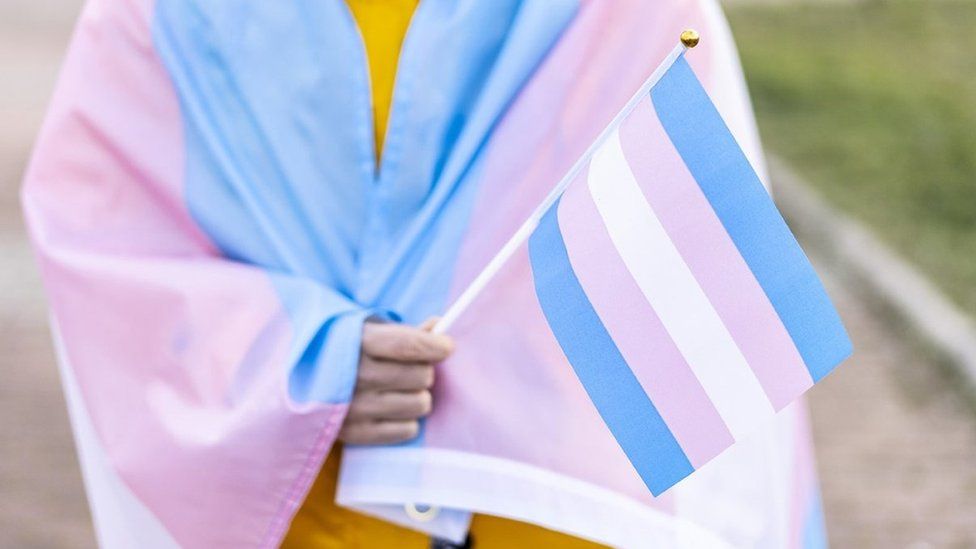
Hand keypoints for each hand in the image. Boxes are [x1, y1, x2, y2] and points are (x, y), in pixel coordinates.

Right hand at [339, 318, 453, 444]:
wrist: (299, 380)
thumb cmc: (345, 350)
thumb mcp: (368, 331)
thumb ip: (405, 332)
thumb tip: (439, 326)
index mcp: (355, 342)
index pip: (408, 344)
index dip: (436, 345)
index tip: (446, 347)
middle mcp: (353, 375)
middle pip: (421, 375)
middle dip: (424, 370)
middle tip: (410, 370)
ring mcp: (353, 407)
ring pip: (420, 403)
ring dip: (417, 396)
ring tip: (399, 390)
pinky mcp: (354, 434)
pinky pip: (408, 429)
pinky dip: (406, 420)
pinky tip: (390, 409)